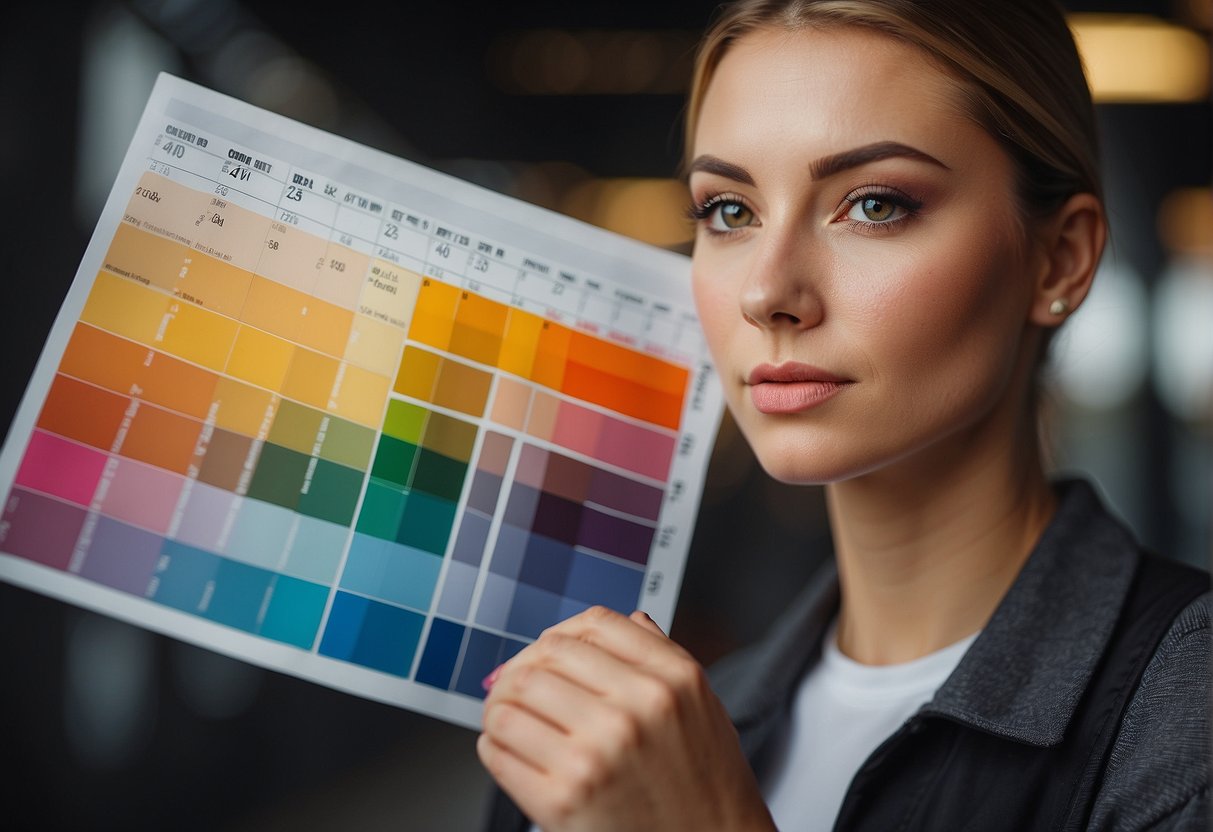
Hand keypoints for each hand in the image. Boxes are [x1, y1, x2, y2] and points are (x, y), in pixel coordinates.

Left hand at [476, 605, 775, 831]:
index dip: (562, 633)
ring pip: (511, 700)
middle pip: (545, 656)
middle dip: (522, 668)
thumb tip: (628, 620)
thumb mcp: (702, 707)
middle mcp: (636, 711)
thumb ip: (664, 658)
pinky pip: (500, 750)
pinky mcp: (563, 800)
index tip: (549, 652)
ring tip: (507, 717)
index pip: (593, 624)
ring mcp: (596, 755)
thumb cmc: (707, 788)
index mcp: (672, 680)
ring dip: (499, 705)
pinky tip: (508, 749)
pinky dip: (494, 744)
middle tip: (516, 684)